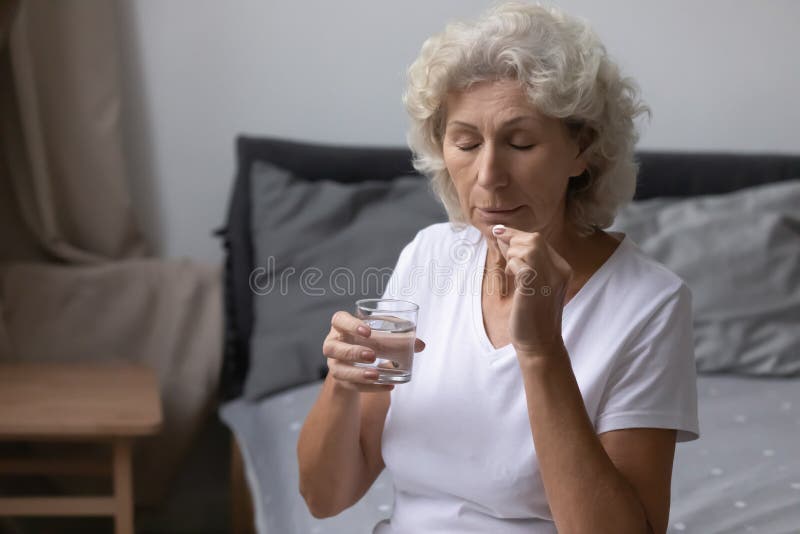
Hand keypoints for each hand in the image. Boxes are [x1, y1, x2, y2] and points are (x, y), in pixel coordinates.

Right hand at [322, 310, 425, 391]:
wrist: (355, 362)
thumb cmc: (369, 341)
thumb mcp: (381, 335)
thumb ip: (399, 337)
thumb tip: (420, 344)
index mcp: (341, 326)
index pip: (339, 320)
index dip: (351, 325)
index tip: (368, 331)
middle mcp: (333, 343)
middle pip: (333, 347)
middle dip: (353, 352)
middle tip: (372, 356)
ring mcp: (334, 363)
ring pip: (339, 370)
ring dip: (358, 373)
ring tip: (376, 374)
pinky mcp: (340, 381)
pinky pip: (352, 386)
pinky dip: (370, 387)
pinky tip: (387, 385)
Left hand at [491, 224, 571, 358]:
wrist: (539, 344)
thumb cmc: (532, 315)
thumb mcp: (533, 283)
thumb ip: (524, 261)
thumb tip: (504, 237)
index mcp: (562, 268)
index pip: (539, 239)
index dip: (516, 234)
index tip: (499, 232)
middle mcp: (560, 271)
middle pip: (533, 239)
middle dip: (512, 242)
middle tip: (504, 257)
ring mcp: (550, 278)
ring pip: (527, 248)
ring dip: (511, 255)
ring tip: (510, 272)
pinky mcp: (535, 287)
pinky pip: (520, 263)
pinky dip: (511, 266)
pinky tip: (510, 277)